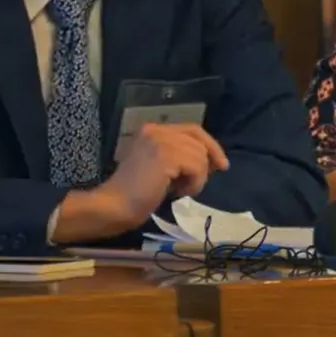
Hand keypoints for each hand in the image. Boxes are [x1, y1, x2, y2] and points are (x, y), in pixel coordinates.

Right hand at [55, 123, 227, 242]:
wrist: (114, 206)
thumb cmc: (136, 193)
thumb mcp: (162, 168)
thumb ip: (181, 157)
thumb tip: (213, 159)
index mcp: (152, 130)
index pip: (191, 130)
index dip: (209, 145)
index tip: (221, 163)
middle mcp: (156, 129)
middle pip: (198, 138)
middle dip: (209, 158)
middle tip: (213, 175)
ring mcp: (160, 140)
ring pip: (200, 154)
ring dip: (198, 177)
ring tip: (180, 190)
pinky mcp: (165, 155)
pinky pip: (197, 166)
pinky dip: (195, 182)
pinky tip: (178, 193)